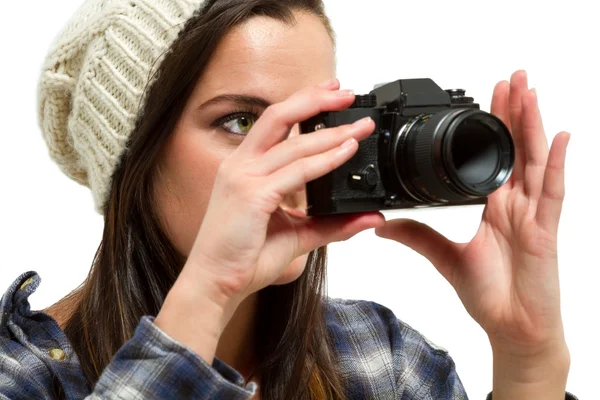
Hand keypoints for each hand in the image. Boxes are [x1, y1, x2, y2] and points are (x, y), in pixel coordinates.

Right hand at [188, 79, 384, 302]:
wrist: (214, 283)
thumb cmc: (244, 257)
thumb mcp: (295, 235)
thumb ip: (331, 224)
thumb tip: (367, 218)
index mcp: (245, 168)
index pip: (275, 124)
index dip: (303, 104)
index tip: (331, 93)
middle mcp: (241, 166)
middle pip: (278, 116)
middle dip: (315, 99)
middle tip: (346, 92)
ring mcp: (243, 178)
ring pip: (293, 143)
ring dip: (331, 132)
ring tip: (361, 127)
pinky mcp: (251, 195)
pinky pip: (296, 172)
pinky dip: (325, 160)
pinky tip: (347, 152)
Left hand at [374, 70, 570, 356]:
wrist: (511, 327)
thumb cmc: (489, 293)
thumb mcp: (444, 257)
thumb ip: (417, 236)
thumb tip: (383, 223)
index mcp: (495, 206)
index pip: (493, 155)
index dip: (492, 126)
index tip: (486, 98)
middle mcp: (516, 204)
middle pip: (516, 148)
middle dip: (514, 112)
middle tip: (511, 78)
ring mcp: (533, 214)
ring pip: (534, 160)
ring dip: (533, 124)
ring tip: (529, 90)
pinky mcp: (545, 230)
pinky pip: (554, 192)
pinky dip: (557, 164)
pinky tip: (561, 136)